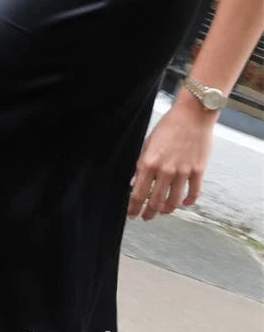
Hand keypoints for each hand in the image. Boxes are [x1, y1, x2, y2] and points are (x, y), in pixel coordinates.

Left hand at [128, 99, 214, 219]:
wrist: (193, 114)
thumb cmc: (169, 126)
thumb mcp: (148, 144)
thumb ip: (140, 165)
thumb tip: (133, 183)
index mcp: (149, 163)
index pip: (138, 193)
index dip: (133, 208)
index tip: (132, 214)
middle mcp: (165, 170)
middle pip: (155, 202)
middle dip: (149, 213)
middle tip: (146, 217)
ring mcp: (183, 172)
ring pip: (174, 201)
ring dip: (167, 210)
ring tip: (163, 212)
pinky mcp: (198, 170)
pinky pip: (193, 193)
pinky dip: (188, 201)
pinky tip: (184, 203)